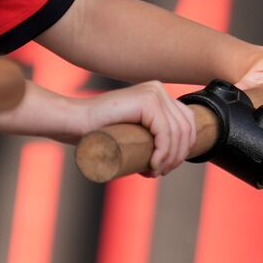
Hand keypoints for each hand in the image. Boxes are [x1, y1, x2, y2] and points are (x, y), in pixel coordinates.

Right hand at [82, 81, 200, 175]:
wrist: (75, 122)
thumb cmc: (100, 131)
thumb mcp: (133, 131)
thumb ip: (150, 134)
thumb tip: (174, 157)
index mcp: (160, 94)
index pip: (187, 123)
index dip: (182, 149)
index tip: (165, 167)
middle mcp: (159, 89)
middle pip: (186, 128)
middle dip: (177, 157)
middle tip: (159, 173)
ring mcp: (154, 93)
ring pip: (178, 133)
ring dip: (170, 159)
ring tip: (154, 173)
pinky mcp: (147, 101)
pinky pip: (166, 133)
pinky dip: (164, 153)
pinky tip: (153, 166)